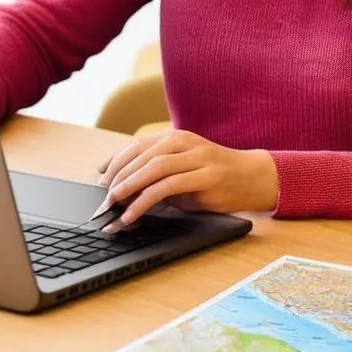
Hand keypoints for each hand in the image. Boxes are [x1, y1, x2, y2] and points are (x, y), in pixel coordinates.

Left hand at [97, 129, 278, 227]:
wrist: (252, 178)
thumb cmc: (214, 177)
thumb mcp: (183, 171)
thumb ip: (158, 175)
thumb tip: (123, 190)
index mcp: (176, 137)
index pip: (137, 146)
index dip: (115, 161)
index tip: (99, 178)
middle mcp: (184, 141)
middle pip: (141, 156)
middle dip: (117, 177)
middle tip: (102, 198)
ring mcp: (196, 157)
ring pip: (153, 169)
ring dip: (128, 188)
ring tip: (112, 205)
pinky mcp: (206, 175)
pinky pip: (167, 187)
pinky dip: (145, 201)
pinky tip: (132, 214)